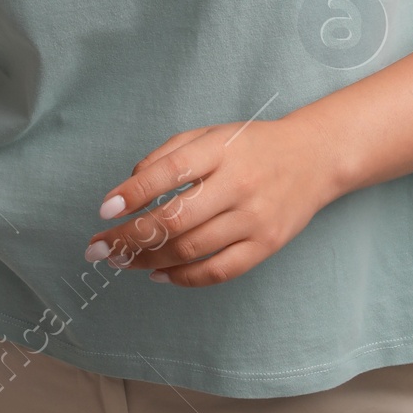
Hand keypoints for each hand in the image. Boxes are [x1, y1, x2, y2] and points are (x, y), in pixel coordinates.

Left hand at [84, 113, 339, 288]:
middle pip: (176, 219)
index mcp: (222, 150)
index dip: (134, 193)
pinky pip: (219, 270)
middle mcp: (239, 185)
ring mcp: (254, 219)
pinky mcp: (266, 245)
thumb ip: (169, 154)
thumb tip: (128, 187)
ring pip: (192, 249)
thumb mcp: (211, 134)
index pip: (170, 171)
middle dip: (130, 237)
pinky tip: (158, 274)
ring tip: (121, 261)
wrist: (315, 158)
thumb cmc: (251, 145)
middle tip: (98, 248)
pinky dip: (184, 278)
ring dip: (148, 260)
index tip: (104, 209)